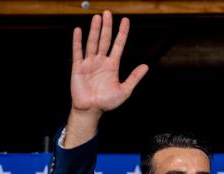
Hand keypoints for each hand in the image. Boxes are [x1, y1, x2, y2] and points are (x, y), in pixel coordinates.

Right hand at [64, 10, 147, 146]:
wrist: (91, 111)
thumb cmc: (107, 102)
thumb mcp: (125, 90)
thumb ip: (134, 78)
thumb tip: (146, 66)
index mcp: (112, 66)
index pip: (118, 45)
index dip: (122, 33)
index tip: (125, 21)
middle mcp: (101, 61)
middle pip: (105, 40)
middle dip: (107, 27)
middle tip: (108, 13)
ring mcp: (89, 63)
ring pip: (93, 43)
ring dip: (95, 30)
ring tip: (97, 17)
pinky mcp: (78, 67)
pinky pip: (78, 52)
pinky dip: (78, 41)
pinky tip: (79, 30)